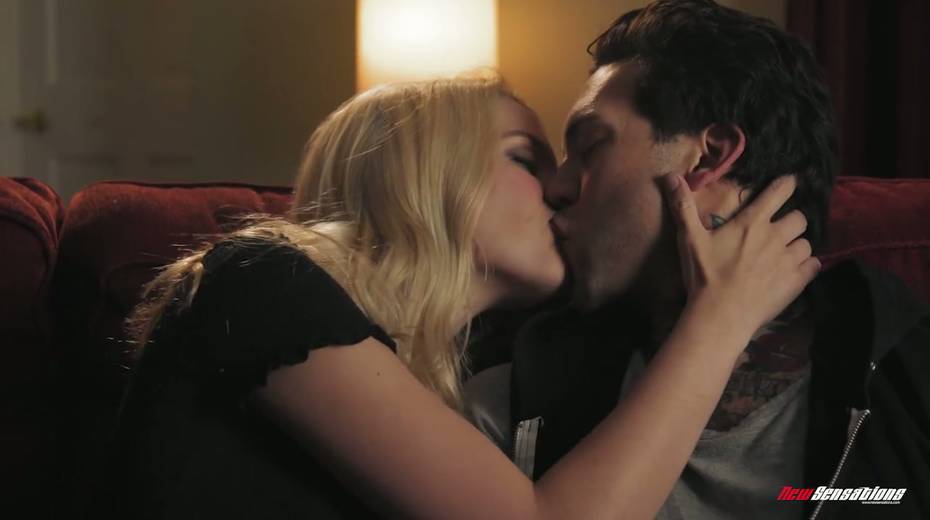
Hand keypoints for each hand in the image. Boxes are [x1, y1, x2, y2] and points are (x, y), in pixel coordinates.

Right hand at [662, 174, 820, 335]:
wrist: (720, 315)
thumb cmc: (705, 275)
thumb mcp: (689, 239)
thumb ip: (683, 206)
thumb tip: (670, 176)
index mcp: (752, 222)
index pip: (779, 192)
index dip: (787, 184)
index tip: (789, 183)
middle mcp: (775, 236)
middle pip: (799, 218)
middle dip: (791, 221)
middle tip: (778, 231)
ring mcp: (788, 259)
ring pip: (806, 243)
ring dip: (796, 245)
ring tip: (783, 254)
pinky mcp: (796, 281)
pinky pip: (814, 265)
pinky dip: (806, 265)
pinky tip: (794, 270)